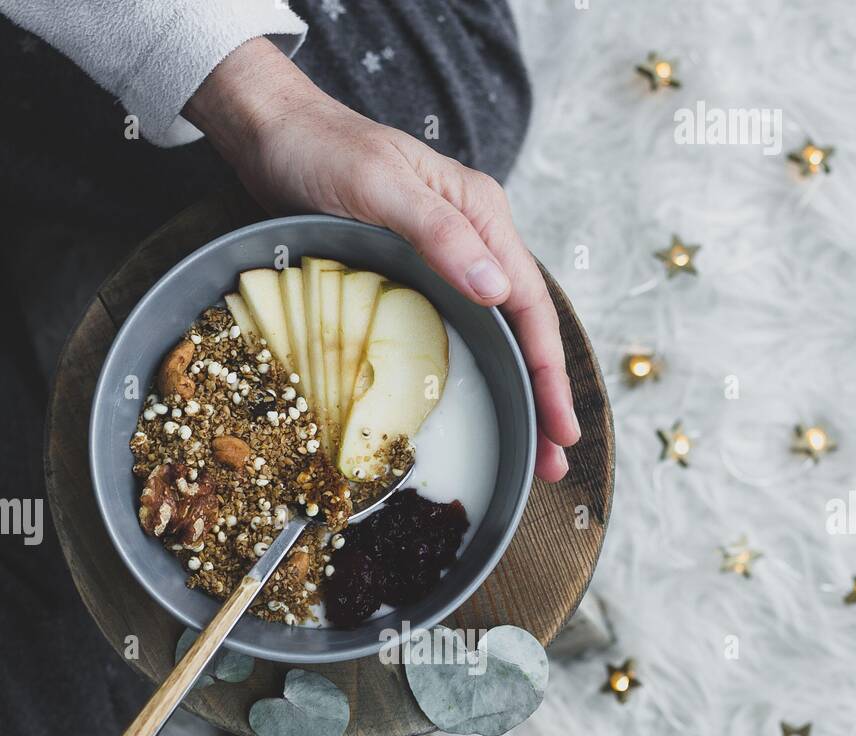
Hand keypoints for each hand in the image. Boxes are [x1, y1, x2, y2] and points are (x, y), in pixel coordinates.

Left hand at [186, 38, 578, 480]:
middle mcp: (477, 239)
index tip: (559, 425)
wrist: (277, 134)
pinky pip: (466, 331)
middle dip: (544, 396)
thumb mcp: (381, 186)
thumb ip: (440, 234)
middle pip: (525, 328)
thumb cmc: (325, 152)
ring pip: (500, 335)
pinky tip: (488, 405)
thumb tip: (497, 291)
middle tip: (555, 463)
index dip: (547, 369)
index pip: (529, 303)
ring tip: (533, 453)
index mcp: (482, 215)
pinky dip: (485, 372)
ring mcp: (452, 259)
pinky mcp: (423, 275)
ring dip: (520, 393)